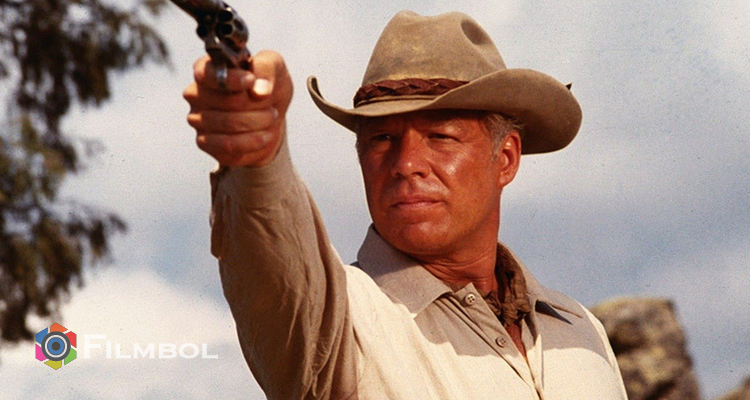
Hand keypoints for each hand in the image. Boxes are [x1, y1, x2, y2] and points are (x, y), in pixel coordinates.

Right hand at [183, 51, 292, 166]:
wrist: (271, 119)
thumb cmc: (268, 87)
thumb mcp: (274, 68)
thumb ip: (266, 69)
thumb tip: (259, 90)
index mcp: (208, 69)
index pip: (207, 73)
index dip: (231, 79)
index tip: (251, 81)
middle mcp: (196, 93)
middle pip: (224, 101)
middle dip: (255, 105)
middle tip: (272, 107)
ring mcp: (197, 118)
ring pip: (228, 123)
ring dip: (257, 122)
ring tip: (270, 118)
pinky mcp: (204, 142)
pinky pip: (227, 144)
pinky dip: (252, 141)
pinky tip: (265, 136)